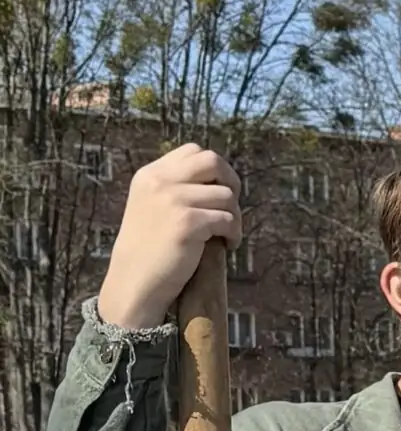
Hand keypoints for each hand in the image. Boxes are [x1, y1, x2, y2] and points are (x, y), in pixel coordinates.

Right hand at [97, 145, 241, 330]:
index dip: (215, 169)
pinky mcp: (187, 223)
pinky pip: (228, 219)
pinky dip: (234, 234)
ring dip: (235, 217)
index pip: (193, 150)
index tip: (218, 192)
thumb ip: (178, 189)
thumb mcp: (154, 206)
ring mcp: (172, 200)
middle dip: (232, 183)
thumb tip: (220, 182)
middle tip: (231, 208)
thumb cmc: (151, 248)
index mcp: (151, 174)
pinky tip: (227, 245)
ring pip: (226, 195)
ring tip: (226, 235)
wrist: (135, 279)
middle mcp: (160, 181)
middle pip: (212, 161)